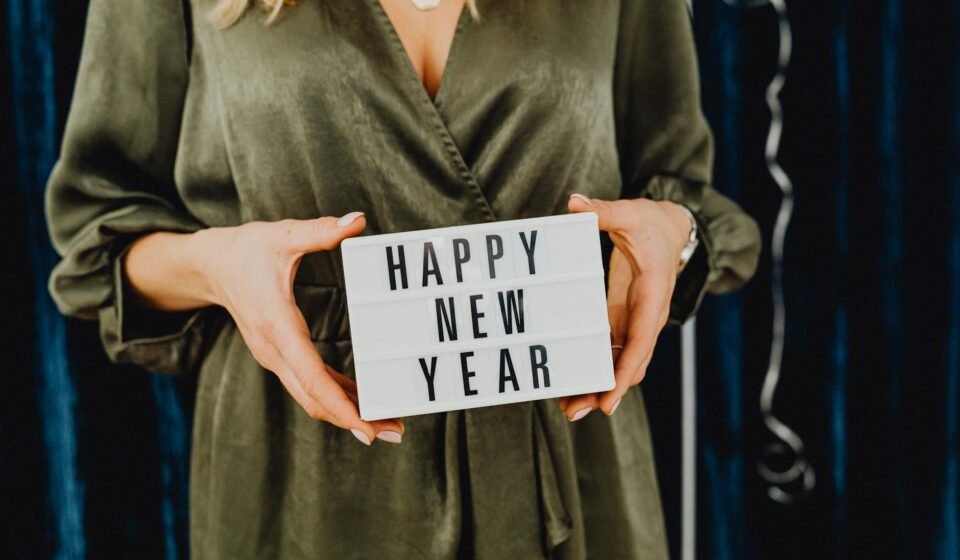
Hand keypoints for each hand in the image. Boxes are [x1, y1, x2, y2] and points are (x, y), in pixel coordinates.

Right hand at [191, 212, 403, 445]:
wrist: (209, 266)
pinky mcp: (280, 355)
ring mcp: (275, 356)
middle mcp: (275, 350)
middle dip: (354, 420)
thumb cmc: (245, 250)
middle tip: (396, 433)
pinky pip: (309, 384)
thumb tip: (356, 220)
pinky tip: (362, 402)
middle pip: (315, 398)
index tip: (367, 426)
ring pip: (312, 396)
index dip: (341, 404)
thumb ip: (319, 231)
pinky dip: (336, 396)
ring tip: (388, 424)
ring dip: (348, 413)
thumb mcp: (281, 235)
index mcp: (278, 325)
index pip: (312, 376)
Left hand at [558, 194, 691, 420]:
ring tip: (567, 408)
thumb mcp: (631, 213)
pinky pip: (610, 352)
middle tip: (574, 412)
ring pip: (619, 363)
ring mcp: (636, 322)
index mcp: (652, 296)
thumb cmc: (652, 223)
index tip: (609, 398)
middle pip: (629, 363)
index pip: (641, 341)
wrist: (673, 229)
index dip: (625, 372)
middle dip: (604, 390)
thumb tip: (576, 203)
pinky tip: (571, 383)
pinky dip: (594, 368)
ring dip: (596, 385)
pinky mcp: (624, 320)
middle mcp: (648, 317)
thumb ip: (604, 210)